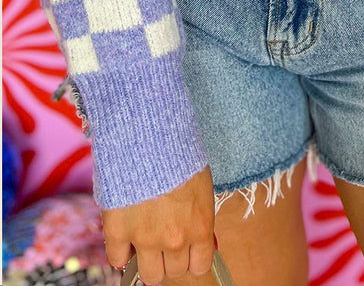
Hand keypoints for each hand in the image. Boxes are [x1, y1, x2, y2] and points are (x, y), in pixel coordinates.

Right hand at [102, 165, 215, 284]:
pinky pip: (117, 259)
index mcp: (200, 227)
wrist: (152, 137)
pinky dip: (121, 252)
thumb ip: (198, 215)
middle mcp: (175, 240)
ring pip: (150, 275)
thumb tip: (197, 234)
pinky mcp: (118, 231)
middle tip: (164, 239)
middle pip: (174, 271)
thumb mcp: (201, 185)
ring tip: (146, 243)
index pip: (200, 265)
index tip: (187, 250)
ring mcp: (145, 239)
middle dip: (171, 257)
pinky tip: (125, 237)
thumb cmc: (180, 153)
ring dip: (148, 261)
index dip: (192, 258)